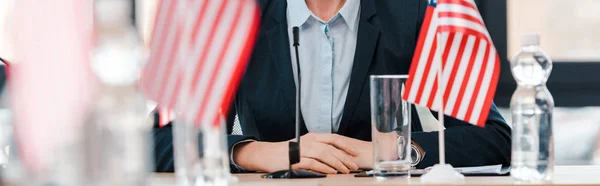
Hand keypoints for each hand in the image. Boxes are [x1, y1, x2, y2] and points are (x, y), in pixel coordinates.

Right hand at [233, 133, 359, 173]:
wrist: (268, 154)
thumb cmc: (287, 152)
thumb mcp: (305, 146)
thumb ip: (319, 148)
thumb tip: (335, 155)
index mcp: (313, 137)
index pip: (334, 138)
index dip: (346, 145)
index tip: (355, 153)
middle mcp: (309, 141)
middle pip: (331, 147)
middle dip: (345, 157)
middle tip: (353, 165)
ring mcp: (303, 149)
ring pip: (324, 154)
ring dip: (337, 163)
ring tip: (345, 170)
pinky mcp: (297, 159)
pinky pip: (313, 163)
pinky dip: (324, 168)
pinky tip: (331, 172)